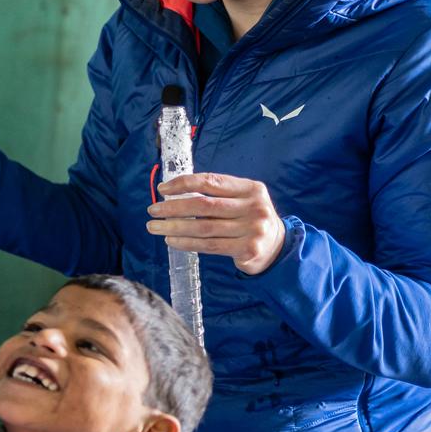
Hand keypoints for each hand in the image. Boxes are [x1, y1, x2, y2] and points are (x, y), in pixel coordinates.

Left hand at [148, 172, 287, 274]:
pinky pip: (209, 245)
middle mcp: (254, 207)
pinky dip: (186, 243)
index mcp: (250, 188)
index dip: (183, 183)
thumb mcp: (242, 199)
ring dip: (174, 227)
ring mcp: (253, 229)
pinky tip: (171, 241)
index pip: (211, 181)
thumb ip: (217, 193)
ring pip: (203, 227)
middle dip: (173, 207)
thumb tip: (173, 192)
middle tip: (152, 210)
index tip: (162, 188)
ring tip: (155, 227)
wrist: (277, 246)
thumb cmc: (249, 219)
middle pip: (204, 205)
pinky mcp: (247, 249)